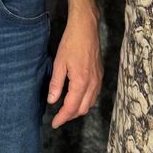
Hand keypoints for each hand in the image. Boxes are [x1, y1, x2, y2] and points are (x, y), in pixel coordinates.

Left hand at [47, 9, 102, 128]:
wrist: (86, 28)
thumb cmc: (71, 43)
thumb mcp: (59, 63)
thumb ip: (56, 84)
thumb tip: (52, 101)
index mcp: (81, 82)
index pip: (71, 107)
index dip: (62, 118)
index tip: (54, 123)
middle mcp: (93, 84)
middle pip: (82, 109)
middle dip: (70, 116)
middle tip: (58, 118)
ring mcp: (98, 80)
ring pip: (90, 103)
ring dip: (78, 109)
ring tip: (66, 110)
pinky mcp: (100, 75)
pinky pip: (94, 95)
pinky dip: (86, 101)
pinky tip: (77, 98)